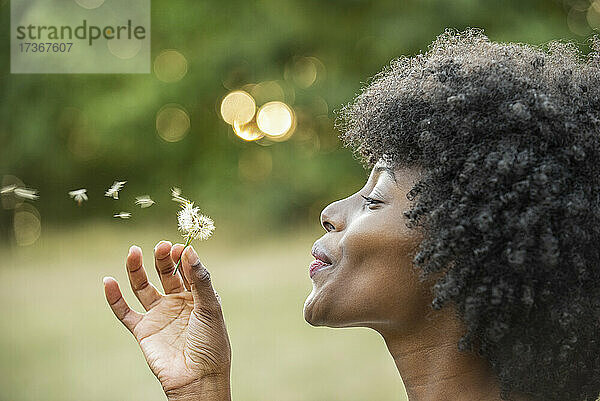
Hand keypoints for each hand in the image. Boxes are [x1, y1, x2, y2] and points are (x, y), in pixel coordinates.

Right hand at [103, 242, 230, 399]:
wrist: (197, 378)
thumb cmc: (211, 343)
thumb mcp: (210, 307)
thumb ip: (199, 279)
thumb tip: (189, 250)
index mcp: (197, 296)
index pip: (186, 270)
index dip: (182, 257)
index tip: (178, 247)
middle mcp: (177, 302)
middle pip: (165, 274)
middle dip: (162, 259)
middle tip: (161, 246)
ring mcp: (159, 315)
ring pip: (143, 287)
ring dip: (136, 269)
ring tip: (133, 251)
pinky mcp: (143, 330)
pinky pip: (124, 311)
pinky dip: (114, 297)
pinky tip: (108, 281)